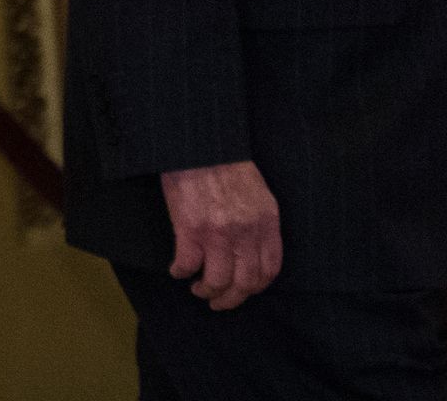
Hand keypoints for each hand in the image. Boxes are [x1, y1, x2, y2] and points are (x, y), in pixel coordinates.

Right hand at [160, 159, 280, 310]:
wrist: (199, 145)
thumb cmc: (224, 163)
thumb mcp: (256, 192)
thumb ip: (259, 222)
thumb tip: (252, 249)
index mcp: (266, 222)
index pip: (269, 269)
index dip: (256, 286)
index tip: (245, 290)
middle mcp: (246, 232)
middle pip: (245, 282)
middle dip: (231, 299)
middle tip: (219, 302)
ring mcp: (218, 233)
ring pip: (217, 281)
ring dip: (206, 291)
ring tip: (198, 288)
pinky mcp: (190, 230)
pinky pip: (187, 264)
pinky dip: (181, 272)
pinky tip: (178, 270)